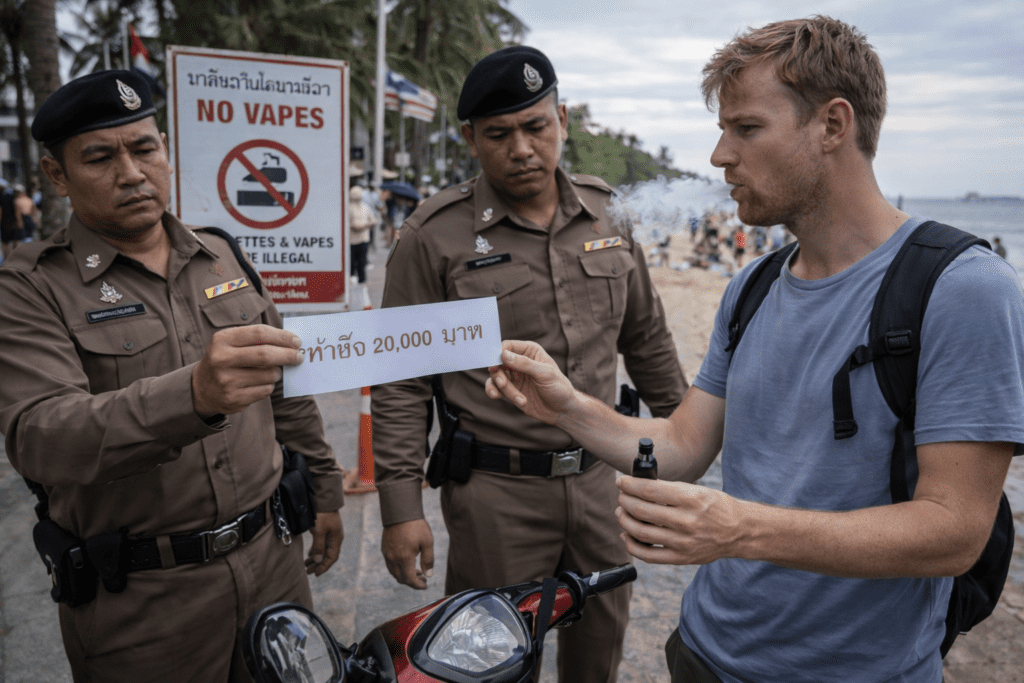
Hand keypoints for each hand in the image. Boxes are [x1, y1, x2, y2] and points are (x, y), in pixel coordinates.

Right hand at [192, 324, 303, 416]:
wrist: (201, 388)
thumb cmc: (226, 359)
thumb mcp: (232, 343)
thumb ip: (257, 339)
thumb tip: (291, 342)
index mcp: (222, 340)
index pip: (259, 334)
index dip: (282, 337)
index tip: (297, 341)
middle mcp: (221, 359)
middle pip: (265, 355)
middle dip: (288, 355)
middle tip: (299, 357)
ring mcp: (226, 381)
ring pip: (268, 375)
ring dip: (277, 373)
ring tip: (273, 371)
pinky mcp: (233, 399)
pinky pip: (265, 390)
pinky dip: (269, 385)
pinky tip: (261, 383)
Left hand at [305, 511, 342, 576]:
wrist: (323, 499)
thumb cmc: (322, 515)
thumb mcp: (319, 531)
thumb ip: (319, 546)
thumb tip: (318, 561)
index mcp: (336, 539)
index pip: (332, 557)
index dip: (324, 567)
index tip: (315, 574)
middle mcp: (335, 538)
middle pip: (328, 555)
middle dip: (318, 565)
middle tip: (307, 571)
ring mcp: (331, 534)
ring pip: (324, 550)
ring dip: (316, 558)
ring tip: (306, 565)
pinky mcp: (325, 531)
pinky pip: (321, 544)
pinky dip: (316, 551)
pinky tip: (310, 554)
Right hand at [381, 519, 434, 589]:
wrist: (400, 512)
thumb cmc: (416, 526)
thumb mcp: (427, 542)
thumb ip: (428, 560)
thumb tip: (428, 575)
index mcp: (405, 558)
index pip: (410, 579)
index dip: (418, 585)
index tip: (425, 586)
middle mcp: (394, 559)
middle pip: (401, 579)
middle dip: (413, 582)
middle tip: (423, 578)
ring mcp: (387, 555)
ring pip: (394, 573)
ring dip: (405, 576)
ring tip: (416, 572)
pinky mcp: (384, 550)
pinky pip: (390, 566)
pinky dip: (398, 570)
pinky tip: (406, 564)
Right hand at [485, 340, 576, 424]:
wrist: (562, 410)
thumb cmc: (559, 388)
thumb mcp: (545, 373)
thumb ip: (524, 364)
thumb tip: (504, 354)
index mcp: (529, 351)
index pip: (507, 346)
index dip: (498, 354)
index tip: (495, 366)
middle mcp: (519, 361)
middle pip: (497, 362)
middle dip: (499, 374)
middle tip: (504, 384)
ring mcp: (514, 376)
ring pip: (496, 376)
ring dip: (502, 388)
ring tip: (519, 399)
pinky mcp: (510, 390)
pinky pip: (495, 387)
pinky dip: (494, 392)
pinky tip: (497, 397)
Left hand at [615, 476, 744, 565]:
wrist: (739, 531)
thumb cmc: (717, 507)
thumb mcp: (697, 490)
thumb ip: (669, 489)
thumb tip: (639, 486)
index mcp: (691, 498)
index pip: (650, 490)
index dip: (630, 485)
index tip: (621, 481)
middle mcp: (686, 521)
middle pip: (641, 510)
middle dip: (624, 501)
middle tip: (621, 496)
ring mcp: (683, 542)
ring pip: (641, 532)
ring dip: (625, 520)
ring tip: (622, 512)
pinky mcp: (681, 558)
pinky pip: (648, 555)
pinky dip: (632, 544)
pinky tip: (627, 535)